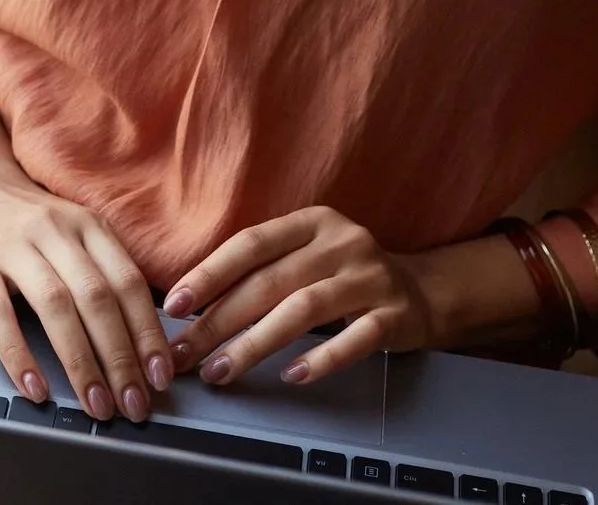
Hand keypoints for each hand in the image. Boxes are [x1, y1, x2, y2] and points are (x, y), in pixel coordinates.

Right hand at [0, 175, 173, 423]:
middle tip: (133, 405)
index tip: (160, 377)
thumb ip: (107, 271)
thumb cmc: (32, 221)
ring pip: (55, 306)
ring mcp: (14, 246)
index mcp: (90, 226)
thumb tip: (145, 340)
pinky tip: (35, 388)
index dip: (148, 333)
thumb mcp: (79, 230)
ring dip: (80, 362)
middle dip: (120, 358)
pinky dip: (18, 355)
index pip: (129, 284)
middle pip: (97, 299)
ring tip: (95, 405)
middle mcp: (56, 231)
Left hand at [162, 207, 435, 385]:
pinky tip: (292, 375)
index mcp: (312, 222)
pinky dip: (321, 359)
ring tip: (222, 370)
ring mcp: (371, 278)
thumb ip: (262, 270)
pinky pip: (354, 339)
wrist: (422, 291)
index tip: (175, 305)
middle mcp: (342, 243)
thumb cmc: (345, 276)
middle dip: (219, 321)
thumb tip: (191, 306)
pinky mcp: (395, 316)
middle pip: (270, 282)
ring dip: (255, 344)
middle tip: (185, 353)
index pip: (250, 243)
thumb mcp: (308, 255)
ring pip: (304, 310)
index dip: (210, 273)